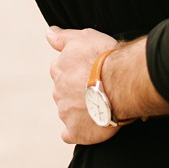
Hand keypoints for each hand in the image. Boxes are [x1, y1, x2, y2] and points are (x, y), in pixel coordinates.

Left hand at [47, 26, 120, 145]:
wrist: (119, 83)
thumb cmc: (104, 57)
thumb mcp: (83, 37)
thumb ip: (63, 37)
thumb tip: (48, 33)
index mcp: (58, 69)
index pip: (61, 70)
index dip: (76, 71)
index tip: (90, 72)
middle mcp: (57, 91)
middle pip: (64, 92)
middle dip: (77, 91)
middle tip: (97, 89)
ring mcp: (65, 112)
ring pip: (68, 111)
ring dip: (80, 110)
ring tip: (101, 106)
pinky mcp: (75, 131)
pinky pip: (70, 134)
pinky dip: (77, 132)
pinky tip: (88, 127)